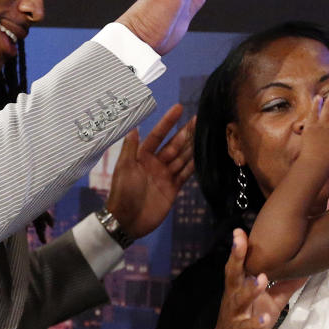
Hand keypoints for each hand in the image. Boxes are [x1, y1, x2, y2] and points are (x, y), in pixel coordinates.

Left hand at [105, 104, 194, 238]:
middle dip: (186, 132)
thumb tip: (134, 125)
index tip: (179, 108)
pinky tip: (203, 154)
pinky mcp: (173, 188)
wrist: (127, 220)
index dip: (168, 122)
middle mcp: (156, 163)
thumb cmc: (123, 192)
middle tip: (200, 118)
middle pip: (174, 144)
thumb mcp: (124, 168)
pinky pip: (186, 173)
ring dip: (192, 145)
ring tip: (205, 132)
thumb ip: (130, 147)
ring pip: (182, 157)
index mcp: (142, 156)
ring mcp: (166, 175)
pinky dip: (194, 164)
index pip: (158, 135)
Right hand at [207, 228, 306, 328]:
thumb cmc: (248, 321)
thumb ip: (284, 286)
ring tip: (261, 278)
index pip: (239, 264)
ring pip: (239, 300)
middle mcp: (233, 297)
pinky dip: (254, 322)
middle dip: (236, 258)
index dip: (240, 248)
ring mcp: (233, 315)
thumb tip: (305, 269)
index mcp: (239, 287)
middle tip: (240, 241)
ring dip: (250, 289)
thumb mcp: (270, 303)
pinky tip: (264, 318)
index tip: (240, 230)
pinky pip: (245, 327)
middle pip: (232, 275)